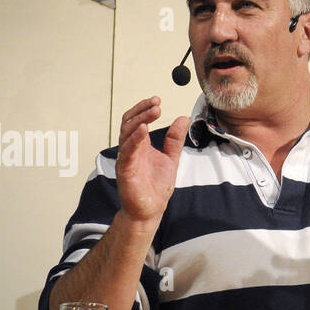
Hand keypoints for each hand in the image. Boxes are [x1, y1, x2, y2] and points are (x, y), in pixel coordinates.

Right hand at [115, 97, 190, 227]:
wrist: (150, 210)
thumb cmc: (156, 187)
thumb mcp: (171, 158)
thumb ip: (175, 139)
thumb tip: (183, 118)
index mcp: (140, 145)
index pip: (137, 120)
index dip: (144, 108)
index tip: (157, 100)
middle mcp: (130, 149)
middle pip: (129, 122)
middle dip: (142, 110)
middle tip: (156, 103)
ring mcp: (126, 159)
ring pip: (127, 133)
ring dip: (140, 120)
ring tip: (153, 111)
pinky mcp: (125, 170)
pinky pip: (127, 151)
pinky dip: (134, 139)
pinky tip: (143, 130)